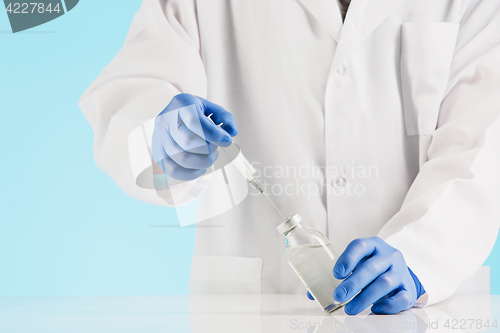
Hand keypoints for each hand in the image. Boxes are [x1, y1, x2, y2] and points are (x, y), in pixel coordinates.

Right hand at [152, 93, 237, 180]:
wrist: (172, 116)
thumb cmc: (194, 112)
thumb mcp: (210, 108)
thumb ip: (225, 117)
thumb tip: (231, 132)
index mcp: (181, 104)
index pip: (196, 122)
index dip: (215, 135)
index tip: (227, 141)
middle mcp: (165, 121)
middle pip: (189, 143)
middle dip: (209, 149)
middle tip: (216, 147)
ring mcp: (159, 139)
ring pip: (183, 159)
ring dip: (203, 161)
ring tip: (210, 156)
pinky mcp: (158, 154)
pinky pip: (174, 171)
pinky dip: (192, 173)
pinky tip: (201, 167)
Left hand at [306, 237, 424, 314]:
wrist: (401, 276)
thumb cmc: (372, 270)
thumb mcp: (358, 265)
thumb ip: (339, 276)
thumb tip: (312, 293)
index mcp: (373, 245)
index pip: (360, 246)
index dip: (347, 259)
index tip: (335, 274)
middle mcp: (389, 255)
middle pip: (370, 268)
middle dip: (353, 284)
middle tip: (338, 296)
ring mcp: (401, 272)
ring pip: (384, 283)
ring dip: (365, 298)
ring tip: (350, 309)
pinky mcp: (408, 290)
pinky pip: (401, 298)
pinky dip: (387, 306)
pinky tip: (375, 309)